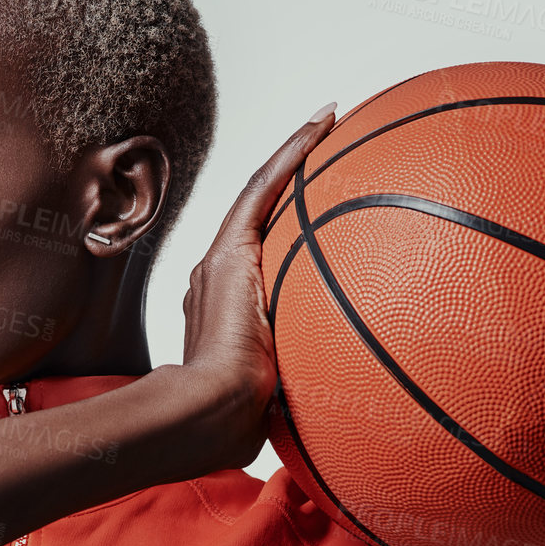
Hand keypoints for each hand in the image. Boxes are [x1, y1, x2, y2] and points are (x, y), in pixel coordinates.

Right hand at [178, 106, 336, 469]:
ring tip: (331, 121)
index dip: (288, 229)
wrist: (208, 415)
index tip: (317, 211)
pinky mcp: (228, 254)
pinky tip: (324, 121)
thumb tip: (336, 414)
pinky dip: (293, 154)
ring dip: (297, 156)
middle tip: (331, 149)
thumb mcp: (275, 402)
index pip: (262, 260)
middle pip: (261, 221)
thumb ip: (294, 391)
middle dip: (294, 183)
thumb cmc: (235, 424)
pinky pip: (264, 190)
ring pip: (262, 197)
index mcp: (226, 313)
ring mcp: (220, 265)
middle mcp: (217, 280)